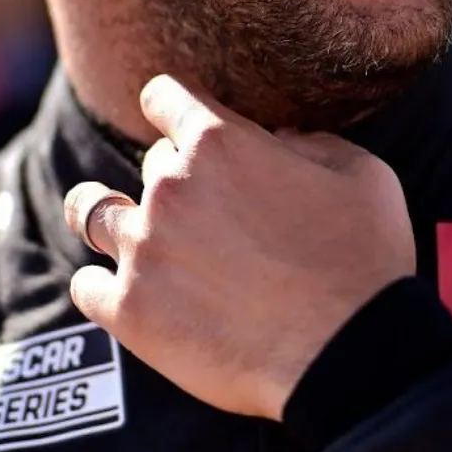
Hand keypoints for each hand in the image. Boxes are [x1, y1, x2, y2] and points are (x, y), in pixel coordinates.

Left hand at [64, 76, 415, 418]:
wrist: (349, 354)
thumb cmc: (364, 259)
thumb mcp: (362, 173)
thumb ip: (311, 142)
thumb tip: (279, 138)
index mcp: (219, 141)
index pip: (164, 96)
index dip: (174, 107)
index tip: (180, 123)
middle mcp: (169, 186)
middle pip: (149, 162)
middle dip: (175, 178)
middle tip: (207, 211)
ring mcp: (143, 249)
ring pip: (92, 212)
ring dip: (111, 217)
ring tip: (128, 234)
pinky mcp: (130, 311)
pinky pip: (87, 286)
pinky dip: (104, 287)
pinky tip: (126, 294)